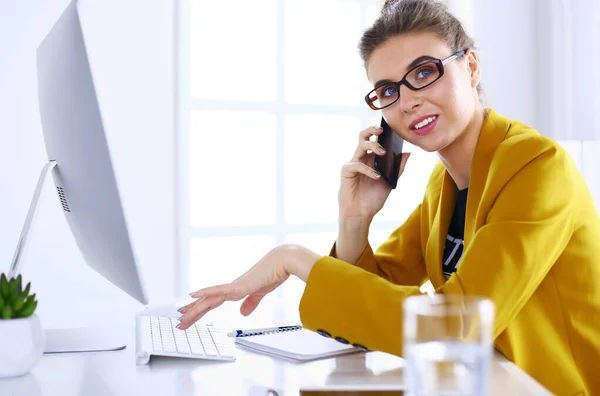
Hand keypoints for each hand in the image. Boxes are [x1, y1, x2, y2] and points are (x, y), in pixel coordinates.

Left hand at [177, 244, 320, 329]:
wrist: (283, 261)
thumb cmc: (274, 273)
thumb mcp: (261, 292)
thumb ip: (251, 302)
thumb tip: (242, 313)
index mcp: (236, 290)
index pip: (214, 301)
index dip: (201, 309)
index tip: (190, 315)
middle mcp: (232, 287)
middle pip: (208, 302)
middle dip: (193, 312)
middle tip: (180, 322)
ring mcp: (234, 286)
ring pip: (210, 299)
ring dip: (195, 308)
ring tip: (182, 315)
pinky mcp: (240, 285)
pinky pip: (220, 290)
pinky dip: (206, 292)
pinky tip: (194, 294)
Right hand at [338, 125, 409, 220]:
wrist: (361, 213)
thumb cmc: (373, 198)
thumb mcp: (390, 182)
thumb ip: (398, 168)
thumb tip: (407, 153)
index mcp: (371, 159)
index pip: (375, 140)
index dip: (380, 133)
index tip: (392, 129)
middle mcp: (362, 158)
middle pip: (363, 137)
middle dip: (371, 130)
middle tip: (381, 130)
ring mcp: (354, 164)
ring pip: (360, 146)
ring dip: (372, 146)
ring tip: (383, 152)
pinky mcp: (347, 171)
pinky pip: (357, 165)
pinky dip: (368, 169)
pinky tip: (376, 176)